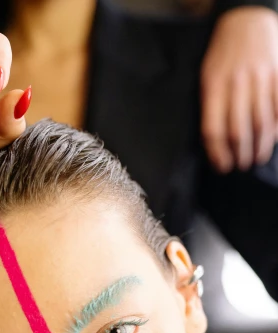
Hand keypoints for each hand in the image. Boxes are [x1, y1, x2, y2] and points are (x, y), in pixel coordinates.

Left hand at [201, 7, 277, 172]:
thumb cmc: (223, 54)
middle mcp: (236, 82)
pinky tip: (274, 138)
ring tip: (258, 158)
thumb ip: (210, 106)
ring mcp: (260, 77)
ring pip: (261, 122)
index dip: (217, 153)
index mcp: (213, 85)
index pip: (213, 129)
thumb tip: (215, 143)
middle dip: (240, 155)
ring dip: (261, 146)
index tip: (222, 166)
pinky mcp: (277, 73)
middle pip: (239, 130)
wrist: (246, 19)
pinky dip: (277, 127)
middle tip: (241, 166)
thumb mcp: (207, 76)